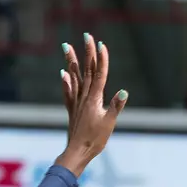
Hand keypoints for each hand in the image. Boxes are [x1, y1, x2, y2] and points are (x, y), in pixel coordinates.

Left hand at [57, 34, 127, 177]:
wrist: (77, 151)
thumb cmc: (95, 140)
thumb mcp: (109, 123)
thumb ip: (116, 106)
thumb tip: (124, 91)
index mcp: (94, 98)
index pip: (99, 74)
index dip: (101, 59)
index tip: (101, 44)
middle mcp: (84, 96)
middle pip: (86, 70)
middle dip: (87, 52)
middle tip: (86, 35)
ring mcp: (76, 102)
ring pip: (74, 77)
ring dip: (72, 61)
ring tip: (67, 47)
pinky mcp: (72, 109)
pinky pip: (68, 92)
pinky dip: (66, 81)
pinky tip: (63, 73)